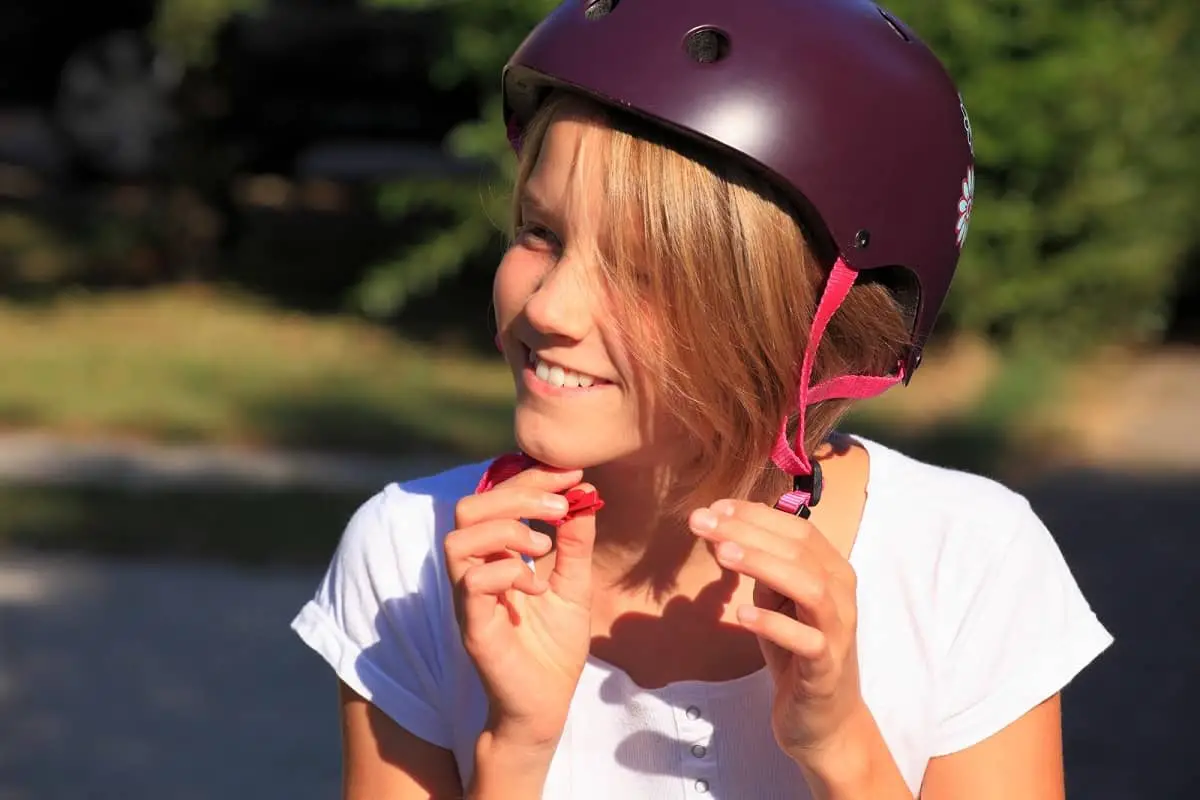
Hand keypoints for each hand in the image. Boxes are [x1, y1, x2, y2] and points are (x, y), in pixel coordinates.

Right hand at [447, 465, 597, 751]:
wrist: (546, 704)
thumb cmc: (554, 646)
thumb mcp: (575, 585)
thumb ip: (576, 543)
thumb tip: (585, 494)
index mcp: (497, 556)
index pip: (497, 498)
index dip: (531, 478)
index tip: (572, 475)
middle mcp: (476, 571)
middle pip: (468, 508)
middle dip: (516, 496)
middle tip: (559, 508)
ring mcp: (469, 598)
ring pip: (459, 539)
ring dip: (507, 532)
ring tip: (544, 548)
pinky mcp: (472, 626)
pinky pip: (472, 583)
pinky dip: (508, 573)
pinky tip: (536, 588)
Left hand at [689, 499, 865, 762]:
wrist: (823, 720)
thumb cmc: (795, 651)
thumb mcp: (775, 601)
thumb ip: (759, 567)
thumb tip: (719, 530)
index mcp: (832, 570)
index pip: (797, 529)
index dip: (755, 515)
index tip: (714, 508)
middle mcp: (841, 594)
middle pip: (799, 550)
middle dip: (748, 531)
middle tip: (702, 522)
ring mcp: (837, 630)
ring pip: (809, 587)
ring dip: (764, 565)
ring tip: (722, 555)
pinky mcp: (826, 667)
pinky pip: (806, 641)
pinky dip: (774, 623)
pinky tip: (742, 615)